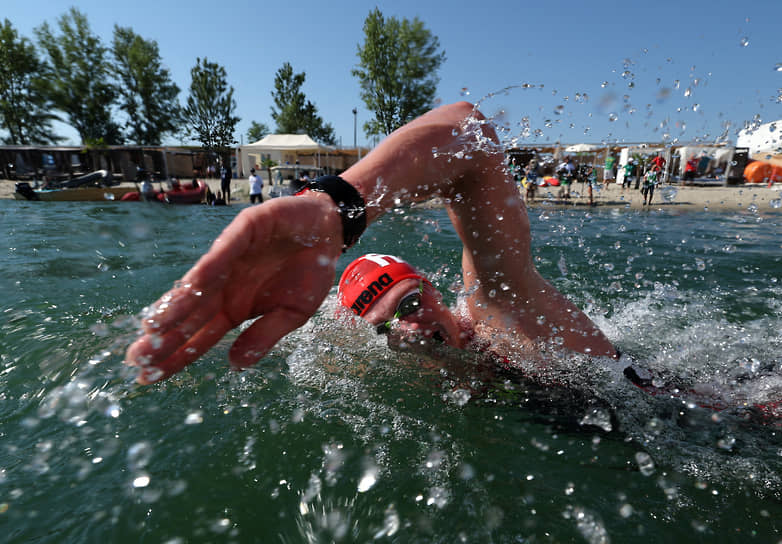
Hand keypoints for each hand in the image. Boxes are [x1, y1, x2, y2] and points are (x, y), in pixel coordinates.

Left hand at [125, 193, 342, 382]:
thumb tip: (235, 365)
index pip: (198, 337)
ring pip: (197, 286)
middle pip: (189, 316)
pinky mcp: (243, 232)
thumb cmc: (309, 271)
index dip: (176, 357)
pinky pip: (223, 252)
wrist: (328, 231)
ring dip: (177, 305)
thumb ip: (264, 336)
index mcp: (233, 309)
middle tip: (137, 359)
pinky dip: (207, 269)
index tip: (149, 378)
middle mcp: (223, 286)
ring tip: (152, 328)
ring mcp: (229, 259)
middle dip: (163, 337)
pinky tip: (190, 286)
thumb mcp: (293, 313)